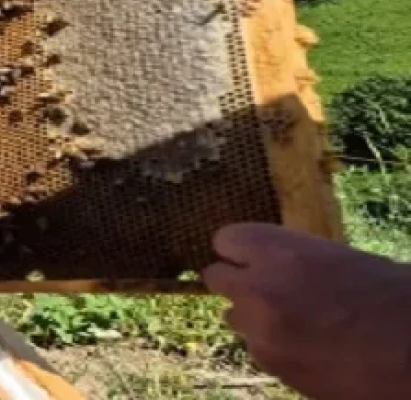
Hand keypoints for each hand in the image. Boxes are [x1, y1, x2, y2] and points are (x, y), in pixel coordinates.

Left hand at [203, 223, 410, 398]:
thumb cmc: (395, 297)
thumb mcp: (341, 259)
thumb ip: (293, 259)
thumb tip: (269, 264)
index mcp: (280, 252)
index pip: (226, 239)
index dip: (241, 249)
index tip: (252, 255)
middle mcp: (258, 290)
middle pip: (216, 278)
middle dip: (238, 282)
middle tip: (266, 287)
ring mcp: (261, 333)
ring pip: (234, 318)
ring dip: (254, 317)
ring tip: (298, 321)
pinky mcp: (273, 368)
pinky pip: (256, 349)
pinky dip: (274, 347)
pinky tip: (310, 348)